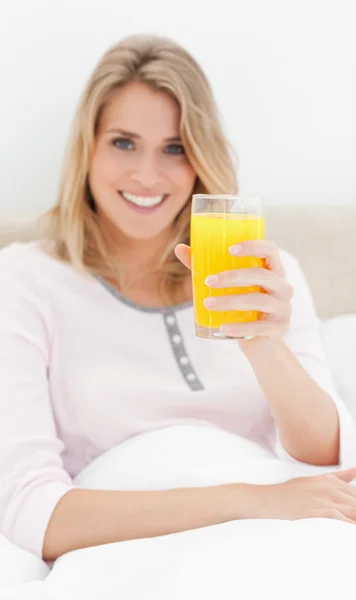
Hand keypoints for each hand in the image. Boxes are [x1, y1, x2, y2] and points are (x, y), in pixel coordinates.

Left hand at [175, 241, 293, 355]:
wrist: (260, 343)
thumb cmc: (242, 307)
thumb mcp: (227, 286)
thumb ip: (206, 267)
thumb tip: (180, 248)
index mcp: (273, 271)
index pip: (270, 250)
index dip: (253, 246)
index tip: (230, 249)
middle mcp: (283, 287)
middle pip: (262, 275)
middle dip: (234, 277)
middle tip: (209, 281)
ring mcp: (283, 309)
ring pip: (259, 300)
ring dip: (230, 301)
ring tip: (208, 304)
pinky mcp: (279, 329)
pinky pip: (258, 327)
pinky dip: (239, 327)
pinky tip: (223, 327)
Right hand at [248, 467, 355, 523]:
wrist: (265, 501)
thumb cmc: (287, 494)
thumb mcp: (313, 481)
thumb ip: (338, 478)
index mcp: (330, 481)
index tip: (353, 515)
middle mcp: (329, 488)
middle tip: (352, 520)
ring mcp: (323, 499)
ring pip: (353, 512)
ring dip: (354, 522)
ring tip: (352, 530)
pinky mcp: (316, 512)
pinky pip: (342, 522)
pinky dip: (348, 528)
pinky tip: (347, 535)